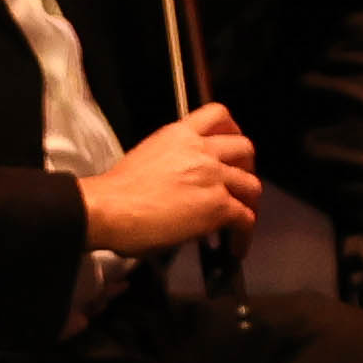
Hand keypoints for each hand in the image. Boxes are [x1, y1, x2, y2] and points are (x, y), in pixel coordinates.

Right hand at [80, 101, 263, 255]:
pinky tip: (236, 248)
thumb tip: (180, 183)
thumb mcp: (148, 157)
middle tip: (238, 184)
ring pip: (252, 185)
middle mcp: (201, 150)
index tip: (230, 145)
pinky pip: (246, 219)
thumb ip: (173, 162)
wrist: (110, 208)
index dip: (232, 129)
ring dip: (248, 202)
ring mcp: (213, 177)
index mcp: (179, 134)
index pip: (218, 114)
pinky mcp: (219, 206)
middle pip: (245, 149)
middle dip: (247, 167)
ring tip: (240, 219)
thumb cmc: (115, 190)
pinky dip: (244, 236)